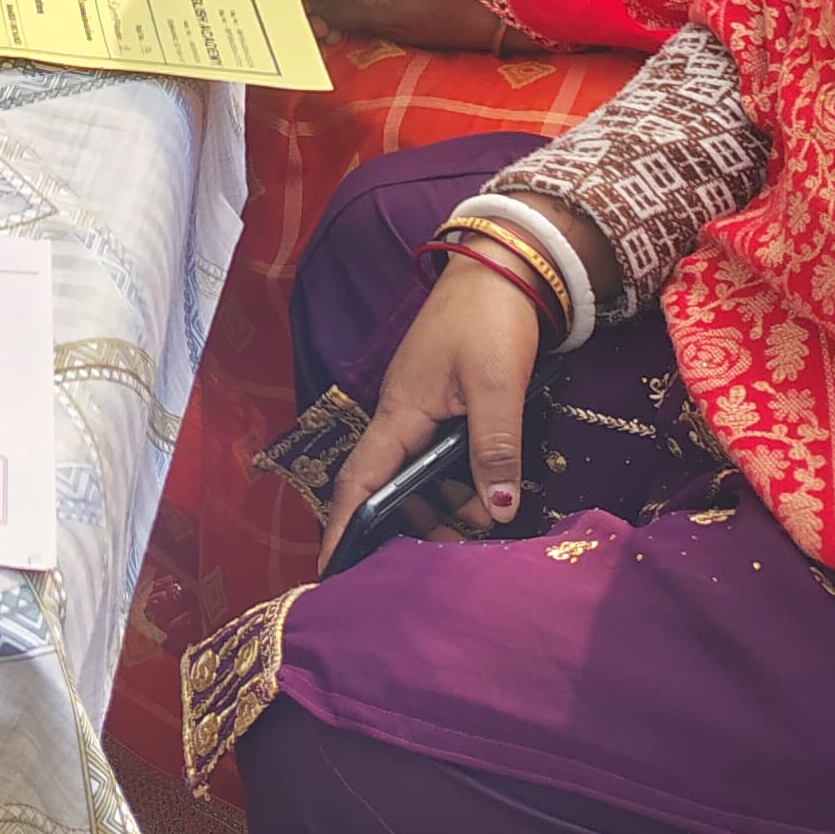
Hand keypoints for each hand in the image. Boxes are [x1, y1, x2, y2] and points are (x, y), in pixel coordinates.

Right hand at [320, 251, 542, 551]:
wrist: (504, 264)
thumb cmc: (489, 321)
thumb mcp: (495, 387)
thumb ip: (495, 449)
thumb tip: (499, 511)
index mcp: (401, 412)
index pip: (360, 480)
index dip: (342, 525)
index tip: (330, 569)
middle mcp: (404, 414)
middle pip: (395, 486)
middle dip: (418, 526)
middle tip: (456, 557)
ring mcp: (424, 406)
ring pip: (424, 473)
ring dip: (449, 503)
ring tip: (488, 523)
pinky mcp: (447, 399)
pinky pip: (444, 454)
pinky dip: (463, 478)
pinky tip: (492, 491)